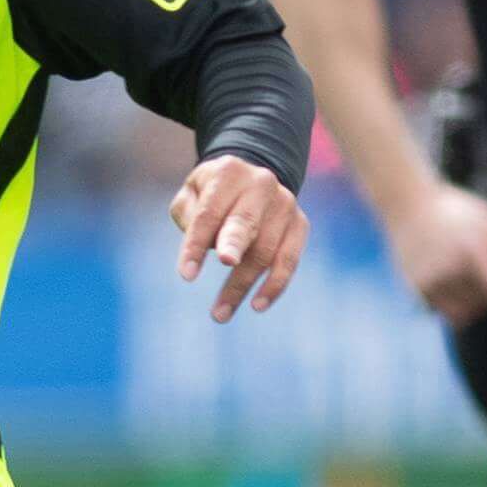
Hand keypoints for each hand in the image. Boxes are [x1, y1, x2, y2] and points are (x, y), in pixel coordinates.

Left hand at [169, 155, 307, 321]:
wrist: (251, 180)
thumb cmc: (212, 195)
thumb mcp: (191, 194)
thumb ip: (189, 215)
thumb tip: (207, 245)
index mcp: (228, 172)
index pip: (209, 213)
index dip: (196, 244)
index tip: (186, 275)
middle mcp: (261, 184)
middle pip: (245, 221)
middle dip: (234, 243)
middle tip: (226, 263)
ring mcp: (285, 204)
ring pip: (264, 250)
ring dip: (241, 285)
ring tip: (220, 314)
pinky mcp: (300, 224)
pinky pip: (289, 260)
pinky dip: (275, 285)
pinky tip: (257, 305)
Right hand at [385, 176, 486, 324]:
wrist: (406, 204)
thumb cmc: (455, 211)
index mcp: (472, 243)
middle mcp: (450, 263)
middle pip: (484, 303)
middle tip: (479, 277)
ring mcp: (430, 277)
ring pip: (464, 312)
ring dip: (470, 304)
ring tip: (462, 280)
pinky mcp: (415, 288)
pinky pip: (444, 313)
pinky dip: (450, 306)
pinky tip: (446, 284)